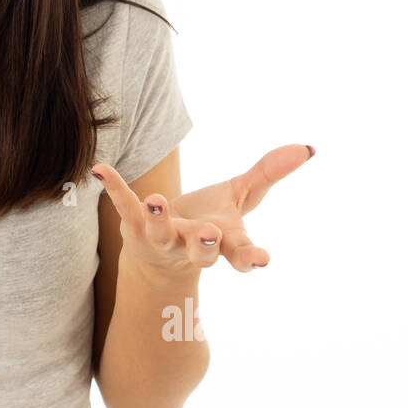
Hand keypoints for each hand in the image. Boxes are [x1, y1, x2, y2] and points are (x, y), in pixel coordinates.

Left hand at [91, 143, 313, 282]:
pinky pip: (124, 206)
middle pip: (202, 251)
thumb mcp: (239, 197)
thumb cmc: (208, 223)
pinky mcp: (134, 226)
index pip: (240, 253)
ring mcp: (162, 239)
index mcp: (224, 243)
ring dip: (159, 219)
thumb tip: (307, 147)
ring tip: (156, 202)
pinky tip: (100, 169)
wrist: (158, 256)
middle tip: (210, 233)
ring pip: (160, 233)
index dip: (250, 258)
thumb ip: (269, 173)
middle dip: (206, 243)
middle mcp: (193, 246)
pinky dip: (113, 187)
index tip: (263, 260)